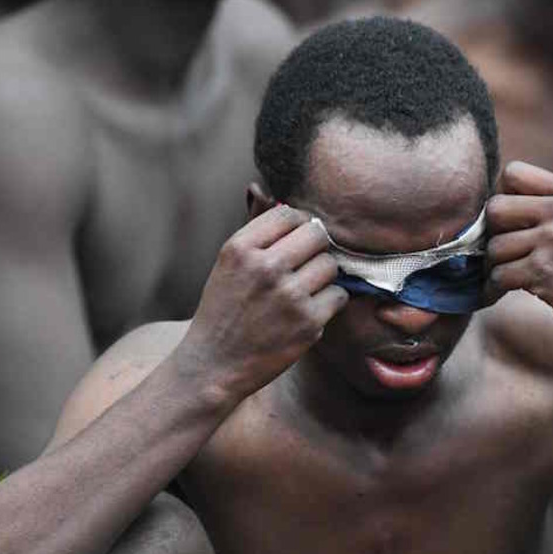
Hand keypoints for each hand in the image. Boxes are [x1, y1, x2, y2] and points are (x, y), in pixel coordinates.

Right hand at [181, 205, 348, 403]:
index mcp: (241, 248)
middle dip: (315, 248)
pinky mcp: (308, 323)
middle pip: (316, 236)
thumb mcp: (227, 264)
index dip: (298, 226)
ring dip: (323, 276)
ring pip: (331, 266)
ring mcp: (289, 296)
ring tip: (304, 290)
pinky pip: (338, 296)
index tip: (296, 241)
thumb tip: (263, 189)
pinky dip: (328, 303)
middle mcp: (265, 268)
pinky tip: (309, 310)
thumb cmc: (223, 310)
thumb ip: (254, 232)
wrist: (214, 364)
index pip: (289, 214)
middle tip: (305, 264)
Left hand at [485, 161, 552, 342]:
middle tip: (508, 250)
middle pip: (495, 208)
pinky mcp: (545, 271)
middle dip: (494, 233)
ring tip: (515, 273)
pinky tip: (509, 290)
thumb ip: (542, 203)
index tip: (511, 220)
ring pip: (494, 247)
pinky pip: (499, 275)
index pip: (512, 173)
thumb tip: (485, 205)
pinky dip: (497, 287)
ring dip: (497, 265)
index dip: (502, 195)